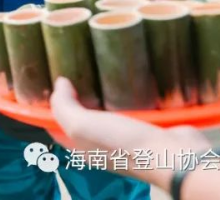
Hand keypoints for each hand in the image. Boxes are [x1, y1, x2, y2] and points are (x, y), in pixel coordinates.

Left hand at [49, 77, 206, 188]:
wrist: (175, 156)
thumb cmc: (123, 144)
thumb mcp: (82, 126)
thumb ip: (63, 107)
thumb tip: (59, 84)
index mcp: (80, 145)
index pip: (55, 123)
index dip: (47, 104)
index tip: (44, 77)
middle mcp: (99, 141)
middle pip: (79, 114)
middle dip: (72, 93)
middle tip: (69, 64)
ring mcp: (122, 134)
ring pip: (104, 109)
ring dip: (99, 90)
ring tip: (92, 62)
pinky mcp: (143, 125)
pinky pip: (127, 106)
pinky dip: (123, 92)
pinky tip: (120, 73)